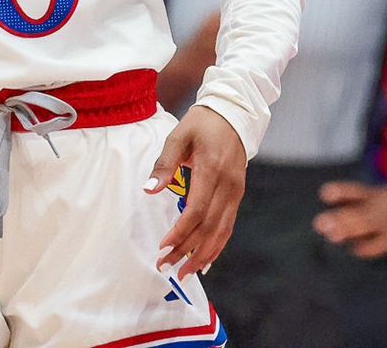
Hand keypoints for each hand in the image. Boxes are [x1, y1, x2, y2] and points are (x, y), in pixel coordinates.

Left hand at [146, 105, 245, 279]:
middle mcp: (228, 184)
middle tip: (165, 267)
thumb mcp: (178, 136)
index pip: (197, 210)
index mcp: (212, 169)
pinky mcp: (238, 194)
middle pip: (209, 226)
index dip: (181, 232)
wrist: (233, 113)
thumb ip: (163, 164)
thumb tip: (149, 190)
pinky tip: (205, 260)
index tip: (163, 247)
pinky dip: (217, 246)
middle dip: (187, 250)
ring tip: (185, 273)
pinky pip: (229, 226)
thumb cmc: (201, 124)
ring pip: (222, 231)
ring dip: (203, 255)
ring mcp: (236, 190)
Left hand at [313, 181, 386, 258]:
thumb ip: (354, 201)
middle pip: (357, 212)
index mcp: (376, 194)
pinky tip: (354, 248)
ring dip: (347, 231)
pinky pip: (377, 245)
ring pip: (365, 227)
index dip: (340, 192)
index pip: (354, 191)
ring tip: (332, 235)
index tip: (324, 193)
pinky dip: (363, 248)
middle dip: (339, 218)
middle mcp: (381, 207)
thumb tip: (331, 213)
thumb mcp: (378, 196)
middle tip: (321, 223)